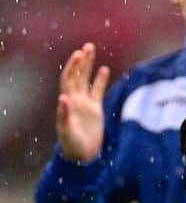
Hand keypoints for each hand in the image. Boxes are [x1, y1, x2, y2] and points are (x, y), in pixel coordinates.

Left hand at [57, 42, 108, 162]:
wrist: (82, 155)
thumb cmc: (72, 145)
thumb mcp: (67, 130)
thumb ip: (65, 114)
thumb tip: (63, 97)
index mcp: (68, 102)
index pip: (69, 79)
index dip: (73, 67)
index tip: (78, 55)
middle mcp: (75, 100)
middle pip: (77, 75)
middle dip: (81, 61)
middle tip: (88, 46)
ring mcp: (85, 104)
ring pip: (86, 80)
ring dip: (88, 65)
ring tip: (91, 50)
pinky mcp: (94, 110)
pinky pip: (97, 91)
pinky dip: (100, 80)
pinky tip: (105, 69)